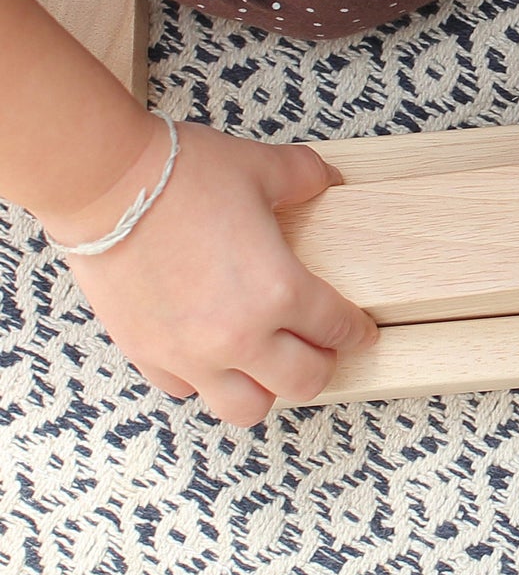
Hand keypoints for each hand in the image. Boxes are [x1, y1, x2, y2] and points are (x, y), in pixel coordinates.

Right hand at [46, 122, 378, 425]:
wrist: (103, 182)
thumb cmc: (178, 175)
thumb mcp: (262, 167)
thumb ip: (306, 178)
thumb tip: (327, 181)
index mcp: (280, 291)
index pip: (338, 328)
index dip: (356, 331)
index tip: (359, 332)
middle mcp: (240, 335)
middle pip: (304, 382)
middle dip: (322, 365)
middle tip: (321, 348)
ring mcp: (190, 353)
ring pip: (246, 407)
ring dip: (266, 389)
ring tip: (268, 364)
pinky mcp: (147, 354)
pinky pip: (188, 391)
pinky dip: (206, 380)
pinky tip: (212, 356)